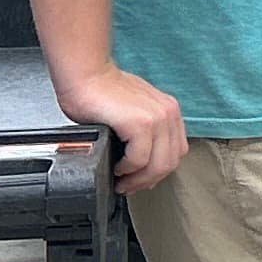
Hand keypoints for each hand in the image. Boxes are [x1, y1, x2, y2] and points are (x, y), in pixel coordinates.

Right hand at [57, 64, 187, 195]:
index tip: (141, 179)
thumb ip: (144, 132)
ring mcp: (157, 118)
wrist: (85, 75)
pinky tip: (117, 167)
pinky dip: (127, 169)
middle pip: (170, 162)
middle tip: (128, 185)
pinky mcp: (141, 123)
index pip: (176, 152)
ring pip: (158, 165)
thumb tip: (141, 162)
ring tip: (121, 180)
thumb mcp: (133, 111)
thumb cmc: (101, 91)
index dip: (158, 171)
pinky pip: (139, 159)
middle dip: (148, 180)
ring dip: (138, 179)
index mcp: (169, 111)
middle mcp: (168, 113)